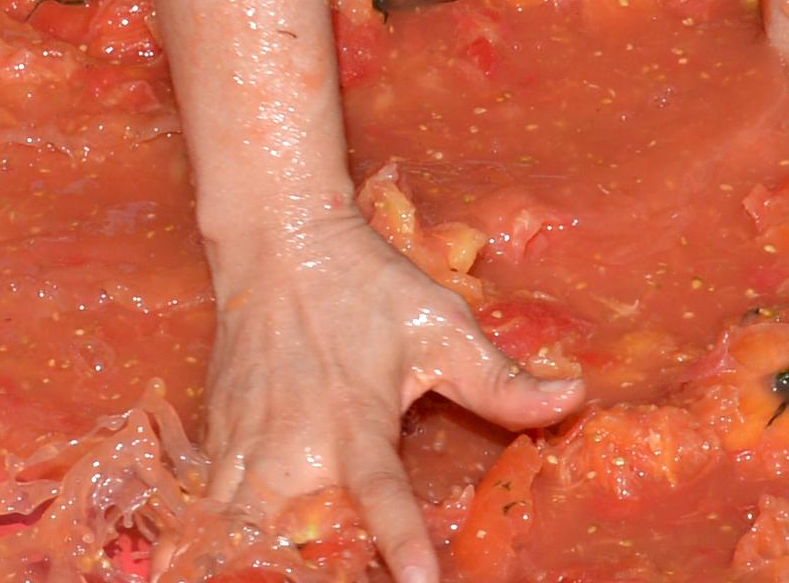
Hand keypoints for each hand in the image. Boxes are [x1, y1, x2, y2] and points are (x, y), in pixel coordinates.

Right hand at [202, 219, 581, 582]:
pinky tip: (244, 550)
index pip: (382, 495)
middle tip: (349, 572)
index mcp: (356, 420)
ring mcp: (248, 443)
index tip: (419, 582)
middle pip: (293, 533)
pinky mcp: (219, 438)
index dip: (400, 543)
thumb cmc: (364, 282)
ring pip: (240, 526)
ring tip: (289, 569)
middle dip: (316, 564)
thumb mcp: (441, 325)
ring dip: (267, 552)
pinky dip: (227, 531)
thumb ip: (501, 379)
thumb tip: (573, 397)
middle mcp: (296, 442)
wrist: (276, 240)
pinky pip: (214, 504)